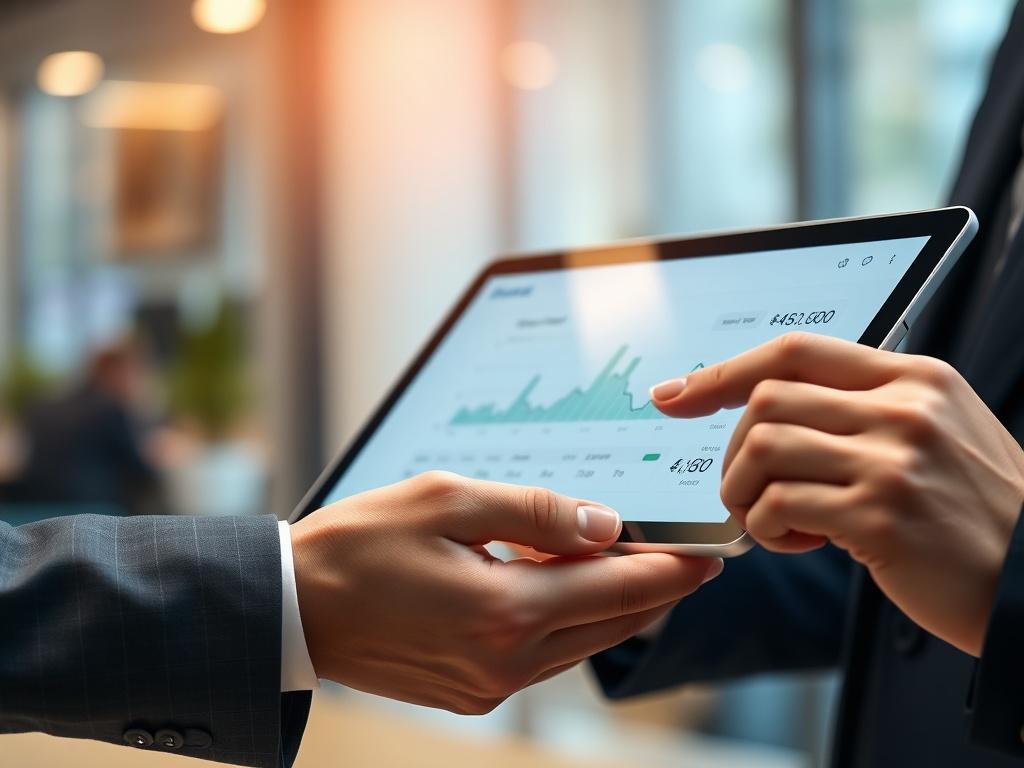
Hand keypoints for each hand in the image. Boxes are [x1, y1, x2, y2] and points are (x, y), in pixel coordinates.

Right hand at [290, 471, 720, 712]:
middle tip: (688, 562)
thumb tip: (606, 525)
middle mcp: (506, 662)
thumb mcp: (449, 500)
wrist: (292, 607)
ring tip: (636, 570)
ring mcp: (489, 687)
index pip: (616, 587)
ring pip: (581, 645)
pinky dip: (569, 625)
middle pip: (610, 623)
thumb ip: (536, 512)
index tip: (709, 555)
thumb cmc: (361, 543)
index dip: (669, 569)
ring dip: (613, 608)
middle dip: (654, 590)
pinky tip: (569, 593)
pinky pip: (544, 659)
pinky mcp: (472, 695)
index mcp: (505, 610)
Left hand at [650, 332, 1023, 655]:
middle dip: (734, 452)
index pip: (795, 352)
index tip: (672, 396)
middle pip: (766, 400)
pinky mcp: (880, 516)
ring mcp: (893, 459)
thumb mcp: (936, 434)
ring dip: (745, 492)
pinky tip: (800, 543)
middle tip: (747, 490)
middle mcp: (904, 408)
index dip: (722, 372)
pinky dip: (766, 529)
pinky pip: (777, 506)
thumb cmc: (973, 514)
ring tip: (775, 520)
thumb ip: (864, 410)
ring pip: (762, 448)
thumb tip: (765, 410)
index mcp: (914, 377)